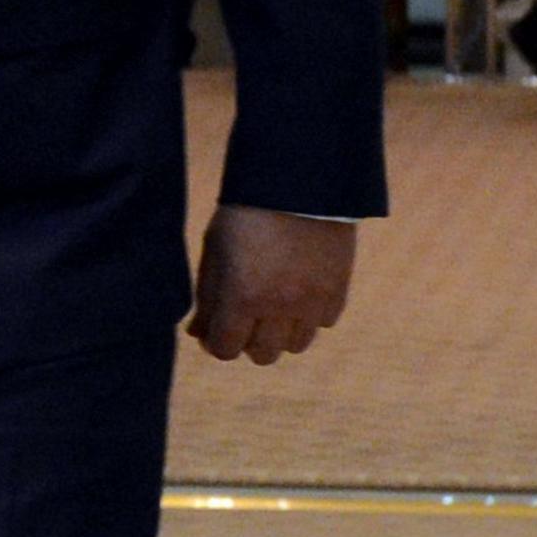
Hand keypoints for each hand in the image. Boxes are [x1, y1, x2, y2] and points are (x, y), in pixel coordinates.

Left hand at [189, 207, 355, 364]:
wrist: (298, 181)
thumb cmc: (245, 213)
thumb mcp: (215, 251)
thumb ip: (207, 297)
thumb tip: (198, 334)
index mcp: (241, 297)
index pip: (226, 350)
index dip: (217, 342)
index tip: (216, 328)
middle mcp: (279, 307)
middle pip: (262, 355)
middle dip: (248, 340)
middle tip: (245, 317)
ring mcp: (312, 301)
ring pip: (296, 345)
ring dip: (281, 332)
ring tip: (274, 305)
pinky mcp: (338, 289)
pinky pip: (324, 323)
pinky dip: (311, 315)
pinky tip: (300, 291)